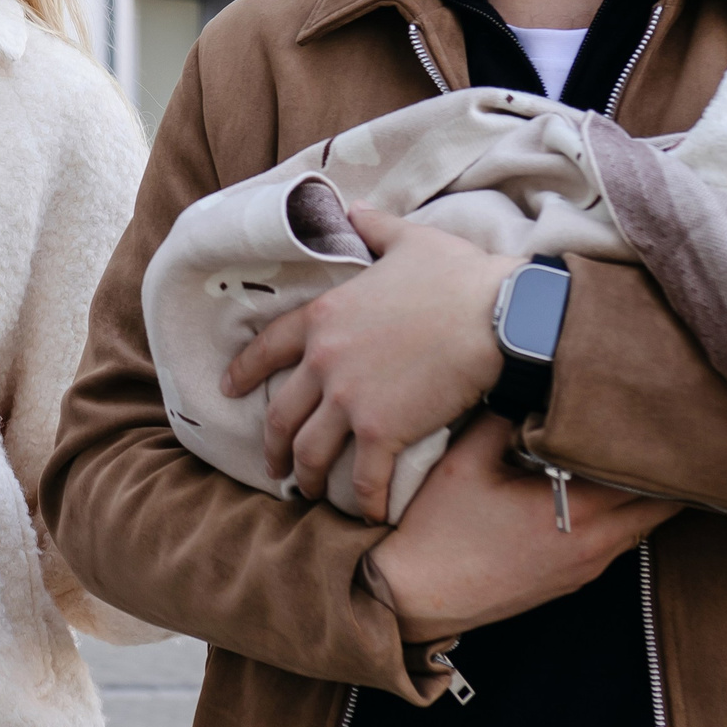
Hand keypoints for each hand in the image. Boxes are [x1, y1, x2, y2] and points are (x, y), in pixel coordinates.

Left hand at [224, 204, 520, 520]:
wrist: (497, 315)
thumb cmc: (458, 275)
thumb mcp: (408, 239)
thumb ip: (374, 228)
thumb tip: (355, 210)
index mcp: (323, 318)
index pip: (267, 349)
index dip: (244, 372)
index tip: (229, 389)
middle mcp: (325, 362)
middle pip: (281, 413)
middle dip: (273, 443)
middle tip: (272, 462)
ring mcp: (349, 400)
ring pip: (311, 451)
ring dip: (307, 477)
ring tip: (309, 492)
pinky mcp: (382, 431)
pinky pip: (364, 477)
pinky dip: (363, 501)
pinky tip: (367, 515)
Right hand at [363, 416, 677, 640]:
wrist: (415, 596)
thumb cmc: (436, 529)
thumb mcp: (464, 460)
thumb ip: (505, 417)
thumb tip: (530, 385)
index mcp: (576, 511)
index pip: (647, 474)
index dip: (658, 443)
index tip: (659, 414)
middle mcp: (594, 545)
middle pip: (662, 505)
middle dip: (664, 468)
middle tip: (660, 432)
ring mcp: (587, 568)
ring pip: (642, 525)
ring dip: (641, 492)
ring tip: (629, 455)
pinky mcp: (573, 581)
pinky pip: (617, 541)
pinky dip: (620, 514)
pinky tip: (595, 489)